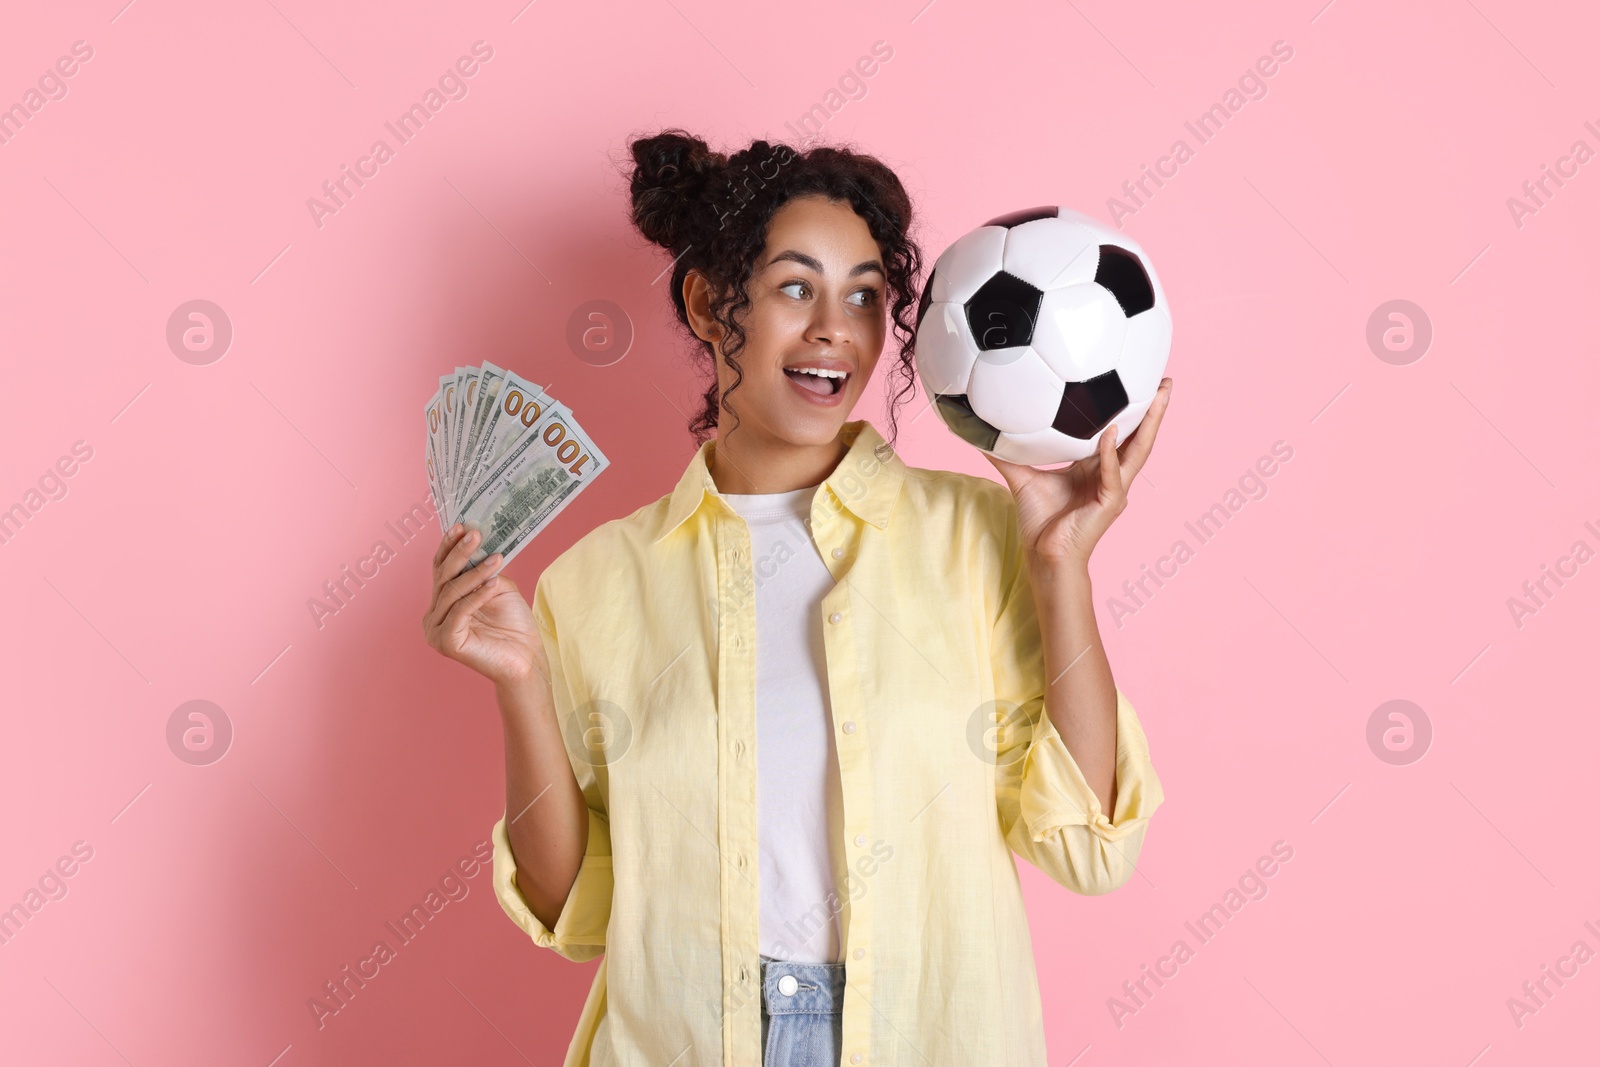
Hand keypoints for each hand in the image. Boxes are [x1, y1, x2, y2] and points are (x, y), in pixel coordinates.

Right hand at [423, 524, 546, 687]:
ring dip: (475, 573)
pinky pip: (460, 611)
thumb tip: (476, 540)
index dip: (448, 547)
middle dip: (459, 553)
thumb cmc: (513, 625)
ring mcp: (436, 631)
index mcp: (441, 604)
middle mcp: (433, 617)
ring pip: (452, 593)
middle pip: (443, 578)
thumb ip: (483, 568)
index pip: (440, 569)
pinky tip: (494, 583)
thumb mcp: (497, 587)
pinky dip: (478, 595)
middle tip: (475, 534)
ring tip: (497, 559)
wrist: (527, 659)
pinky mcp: (446, 643)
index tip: (460, 525)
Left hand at [983, 378, 1171, 567]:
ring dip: (1149, 424)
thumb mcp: (1022, 477)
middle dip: (1153, 410)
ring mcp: (1114, 489)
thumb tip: (983, 431)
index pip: (1119, 433)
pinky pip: (1112, 473)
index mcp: (1096, 467)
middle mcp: (1111, 475)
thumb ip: (1008, 454)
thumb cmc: (1040, 521)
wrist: (1043, 555)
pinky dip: (1109, 452)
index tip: (1137, 380)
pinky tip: (1110, 432)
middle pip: (1139, 437)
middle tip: (1165, 380)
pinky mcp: (1110, 503)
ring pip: (1138, 451)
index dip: (1130, 409)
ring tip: (1157, 397)